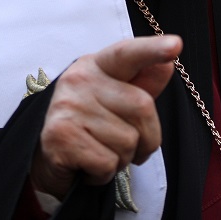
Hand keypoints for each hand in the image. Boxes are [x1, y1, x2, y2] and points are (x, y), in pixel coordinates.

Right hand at [31, 35, 180, 198]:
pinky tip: (87, 166)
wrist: (44, 160)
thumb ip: (142, 85)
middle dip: (146, 139)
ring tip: (99, 152)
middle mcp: (79, 80)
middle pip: (143, 108)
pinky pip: (107, 163)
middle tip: (124, 147)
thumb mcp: (115, 101)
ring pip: (128, 142)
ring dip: (121, 159)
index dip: (152, 50)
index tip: (176, 45)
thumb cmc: (89, 127)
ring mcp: (68, 106)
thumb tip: (167, 67)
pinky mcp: (61, 136)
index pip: (127, 53)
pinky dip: (103, 174)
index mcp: (96, 65)